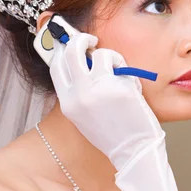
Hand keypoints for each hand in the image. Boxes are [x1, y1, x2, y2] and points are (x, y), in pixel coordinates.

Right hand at [49, 32, 164, 170]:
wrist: (133, 151)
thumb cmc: (113, 134)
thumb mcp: (85, 115)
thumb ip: (80, 92)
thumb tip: (84, 64)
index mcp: (68, 103)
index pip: (56, 66)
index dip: (62, 51)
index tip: (72, 45)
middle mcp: (78, 94)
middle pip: (70, 52)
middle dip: (80, 39)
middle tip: (91, 40)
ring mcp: (97, 89)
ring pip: (98, 53)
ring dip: (110, 56)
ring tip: (118, 71)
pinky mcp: (117, 86)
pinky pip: (118, 63)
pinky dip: (123, 68)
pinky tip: (130, 86)